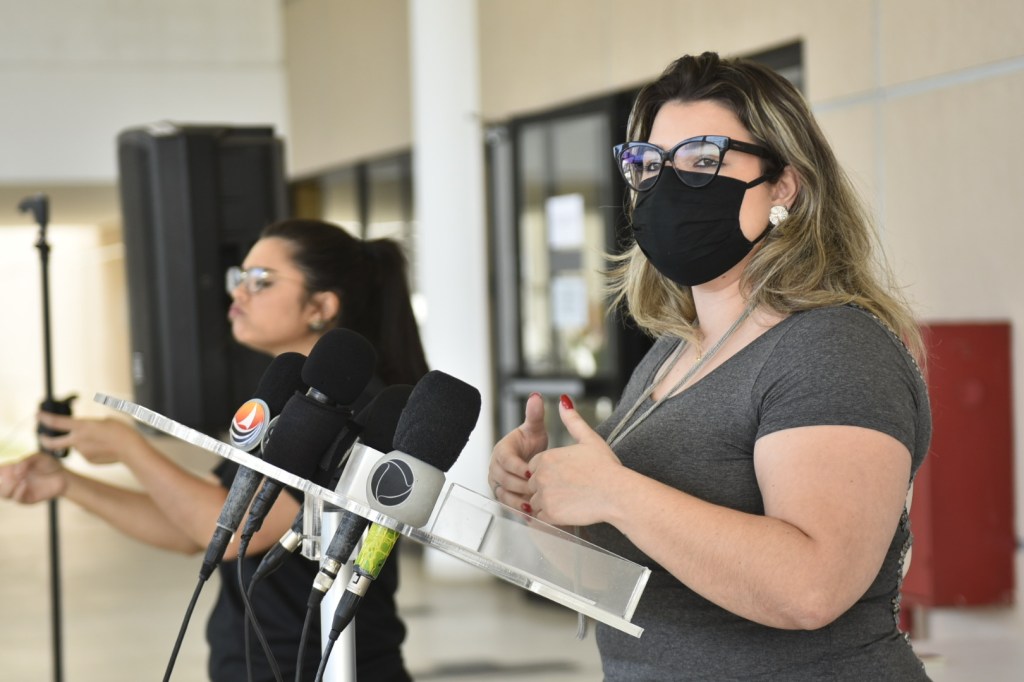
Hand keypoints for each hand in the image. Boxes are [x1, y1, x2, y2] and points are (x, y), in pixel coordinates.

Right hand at [0, 453, 66, 503]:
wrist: (63, 476)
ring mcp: (19, 491)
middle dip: (1, 479)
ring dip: (8, 486)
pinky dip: (18, 491)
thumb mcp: (38, 458)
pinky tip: (24, 483)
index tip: (5, 467)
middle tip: (12, 473)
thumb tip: (15, 471)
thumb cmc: (49, 465)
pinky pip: (17, 499)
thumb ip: (25, 462)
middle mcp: (13, 482)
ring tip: (19, 479)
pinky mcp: (27, 499)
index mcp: (12, 470)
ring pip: (4, 494)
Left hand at [36, 412, 144, 464]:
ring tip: (102, 440)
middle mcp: (78, 440)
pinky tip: (105, 448)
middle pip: (53, 442)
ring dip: (83, 442)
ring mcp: (82, 452)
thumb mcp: (104, 420)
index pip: (57, 422)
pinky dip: (92, 450)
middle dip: (45, 440)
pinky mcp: (88, 460)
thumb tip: (84, 431)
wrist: (130, 449)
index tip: (38, 415)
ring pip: (77, 446)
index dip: (45, 418)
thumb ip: (90, 425)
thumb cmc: (120, 430)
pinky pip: (86, 453)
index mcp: (82, 426)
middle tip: (43, 437)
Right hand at [489, 393, 547, 513]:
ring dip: (518, 501)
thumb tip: (536, 396)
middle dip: (520, 485)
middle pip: (504, 480)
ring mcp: (498, 483)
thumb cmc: (532, 443)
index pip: (505, 460)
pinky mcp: (503, 496)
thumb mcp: (534, 429)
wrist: (530, 458)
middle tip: (537, 490)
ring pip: (504, 495)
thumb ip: (534, 415)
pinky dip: (519, 511)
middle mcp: (495, 468)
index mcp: (501, 451)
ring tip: (533, 505)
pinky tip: (532, 514)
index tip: (532, 470)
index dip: (518, 466)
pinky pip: (507, 505)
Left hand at [526, 395, 622, 526]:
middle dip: (548, 488)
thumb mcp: (590, 439)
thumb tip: (563, 401)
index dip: (552, 472)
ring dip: (548, 503)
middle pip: (534, 484)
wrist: (617, 494)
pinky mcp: (549, 514)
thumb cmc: (606, 467)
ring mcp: (544, 496)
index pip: (536, 466)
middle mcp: (540, 475)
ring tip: (571, 500)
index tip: (569, 475)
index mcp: (546, 457)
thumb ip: (572, 421)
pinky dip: (550, 516)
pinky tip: (568, 511)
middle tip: (572, 489)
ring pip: (536, 501)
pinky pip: (540, 517)